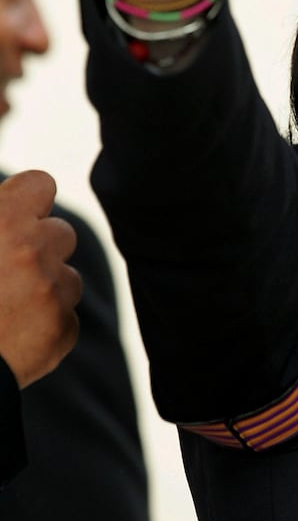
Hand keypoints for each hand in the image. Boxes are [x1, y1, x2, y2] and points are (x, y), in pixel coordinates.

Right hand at [0, 171, 80, 387]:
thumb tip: (3, 204)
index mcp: (3, 220)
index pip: (40, 185)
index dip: (27, 201)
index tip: (15, 217)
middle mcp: (34, 251)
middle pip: (62, 233)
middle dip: (39, 248)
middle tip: (5, 270)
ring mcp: (53, 292)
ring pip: (67, 278)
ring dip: (45, 288)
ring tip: (4, 307)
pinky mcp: (61, 330)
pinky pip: (65, 318)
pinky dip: (44, 326)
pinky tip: (11, 336)